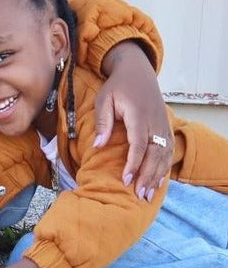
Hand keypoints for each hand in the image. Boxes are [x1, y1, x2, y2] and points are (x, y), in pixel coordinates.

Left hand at [95, 42, 172, 199]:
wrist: (137, 72)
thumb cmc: (117, 87)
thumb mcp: (104, 99)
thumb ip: (103, 122)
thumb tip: (98, 146)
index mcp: (139, 115)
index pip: (139, 144)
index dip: (133, 164)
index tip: (125, 180)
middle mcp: (155, 122)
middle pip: (155, 154)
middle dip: (147, 176)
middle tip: (138, 195)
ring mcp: (163, 125)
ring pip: (164, 155)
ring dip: (157, 176)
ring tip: (148, 195)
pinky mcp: (166, 128)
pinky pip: (169, 151)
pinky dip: (165, 167)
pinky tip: (159, 182)